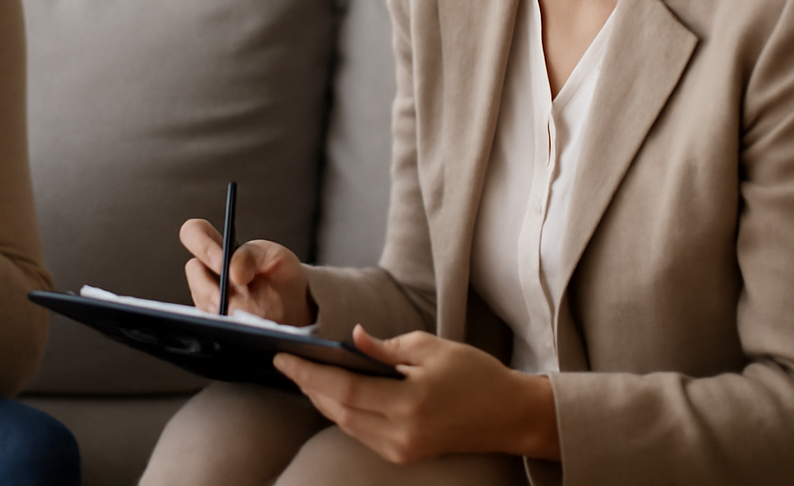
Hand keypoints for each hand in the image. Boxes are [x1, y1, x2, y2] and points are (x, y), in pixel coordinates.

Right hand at [179, 219, 314, 325]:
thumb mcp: (275, 257)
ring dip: (224, 310)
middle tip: (232, 298)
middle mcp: (208, 274)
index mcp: (220, 249)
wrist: (295, 311)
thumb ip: (253, 254)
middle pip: (193, 271)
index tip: (221, 263)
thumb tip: (234, 273)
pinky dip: (229, 327)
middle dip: (212, 286)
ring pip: (202, 302)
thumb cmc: (282, 278)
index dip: (202, 246)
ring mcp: (208, 300)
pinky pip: (211, 326)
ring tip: (248, 316)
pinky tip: (245, 328)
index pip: (194, 232)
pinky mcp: (213, 325)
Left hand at [273, 328, 559, 463]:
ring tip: (304, 375)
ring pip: (347, 424)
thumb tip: (352, 337)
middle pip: (339, 410)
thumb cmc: (476, 375)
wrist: (511, 415)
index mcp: (409, 403)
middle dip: (309, 386)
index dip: (309, 373)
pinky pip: (362, 433)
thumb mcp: (432, 348)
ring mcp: (403, 450)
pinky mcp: (406, 455)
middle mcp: (402, 433)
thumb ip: (386, 347)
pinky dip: (343, 412)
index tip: (282, 357)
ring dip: (322, 400)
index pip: (344, 388)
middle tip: (288, 363)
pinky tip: (333, 393)